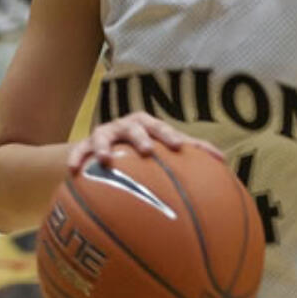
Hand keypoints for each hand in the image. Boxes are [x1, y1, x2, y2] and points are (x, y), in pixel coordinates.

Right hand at [67, 113, 225, 175]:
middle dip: (140, 137)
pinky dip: (76, 159)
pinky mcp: (85, 146)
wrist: (109, 148)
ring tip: (104, 160)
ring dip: (103, 146)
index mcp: (149, 126)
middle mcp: (127, 126)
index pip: (161, 128)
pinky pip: (79, 152)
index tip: (178, 148)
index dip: (169, 136)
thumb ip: (194, 153)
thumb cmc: (145, 149)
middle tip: (147, 151)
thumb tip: (224, 161)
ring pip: (103, 136)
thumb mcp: (165, 148)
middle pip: (134, 127)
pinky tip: (72, 171)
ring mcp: (105, 134)